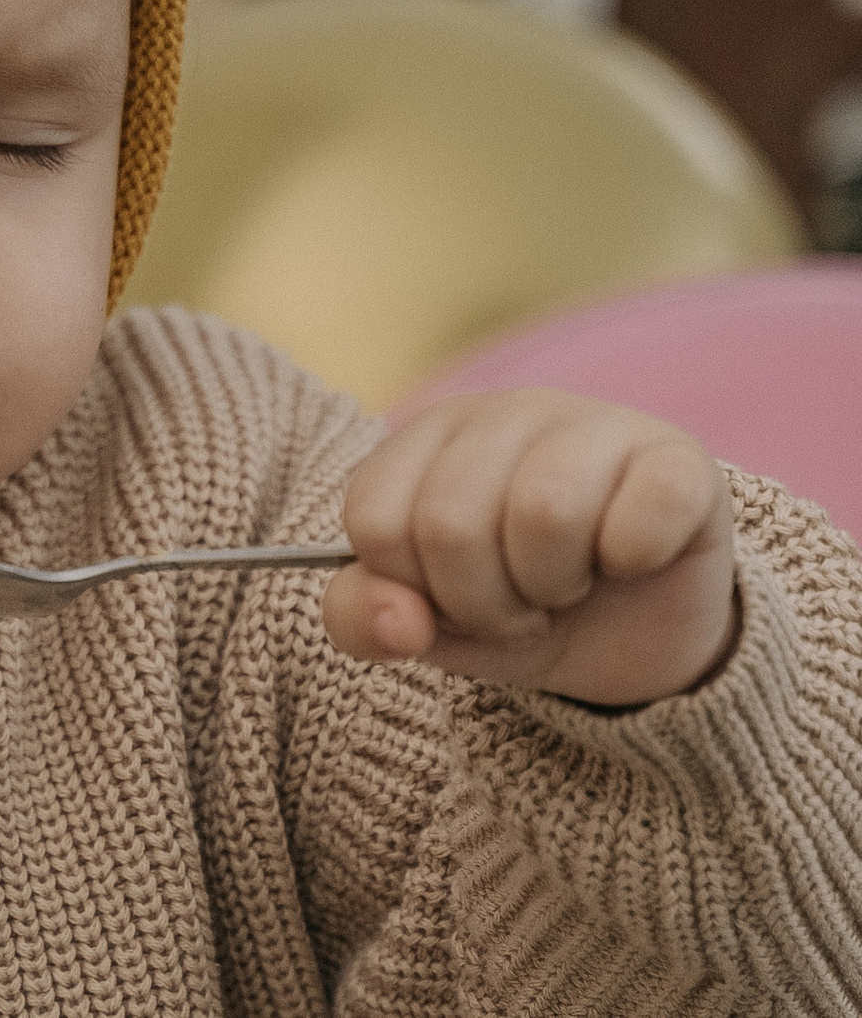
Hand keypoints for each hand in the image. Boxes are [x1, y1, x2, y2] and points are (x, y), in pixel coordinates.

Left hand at [323, 389, 737, 705]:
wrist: (637, 633)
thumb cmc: (515, 606)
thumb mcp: (425, 623)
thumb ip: (366, 618)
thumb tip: (400, 623)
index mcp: (427, 436)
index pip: (374, 521)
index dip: (412, 590)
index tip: (451, 599)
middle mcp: (505, 411)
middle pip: (450, 523)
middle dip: (481, 602)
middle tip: (520, 604)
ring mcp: (596, 422)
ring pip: (543, 511)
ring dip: (552, 585)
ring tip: (567, 584)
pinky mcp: (680, 459)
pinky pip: (642, 516)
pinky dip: (630, 563)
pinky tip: (631, 560)